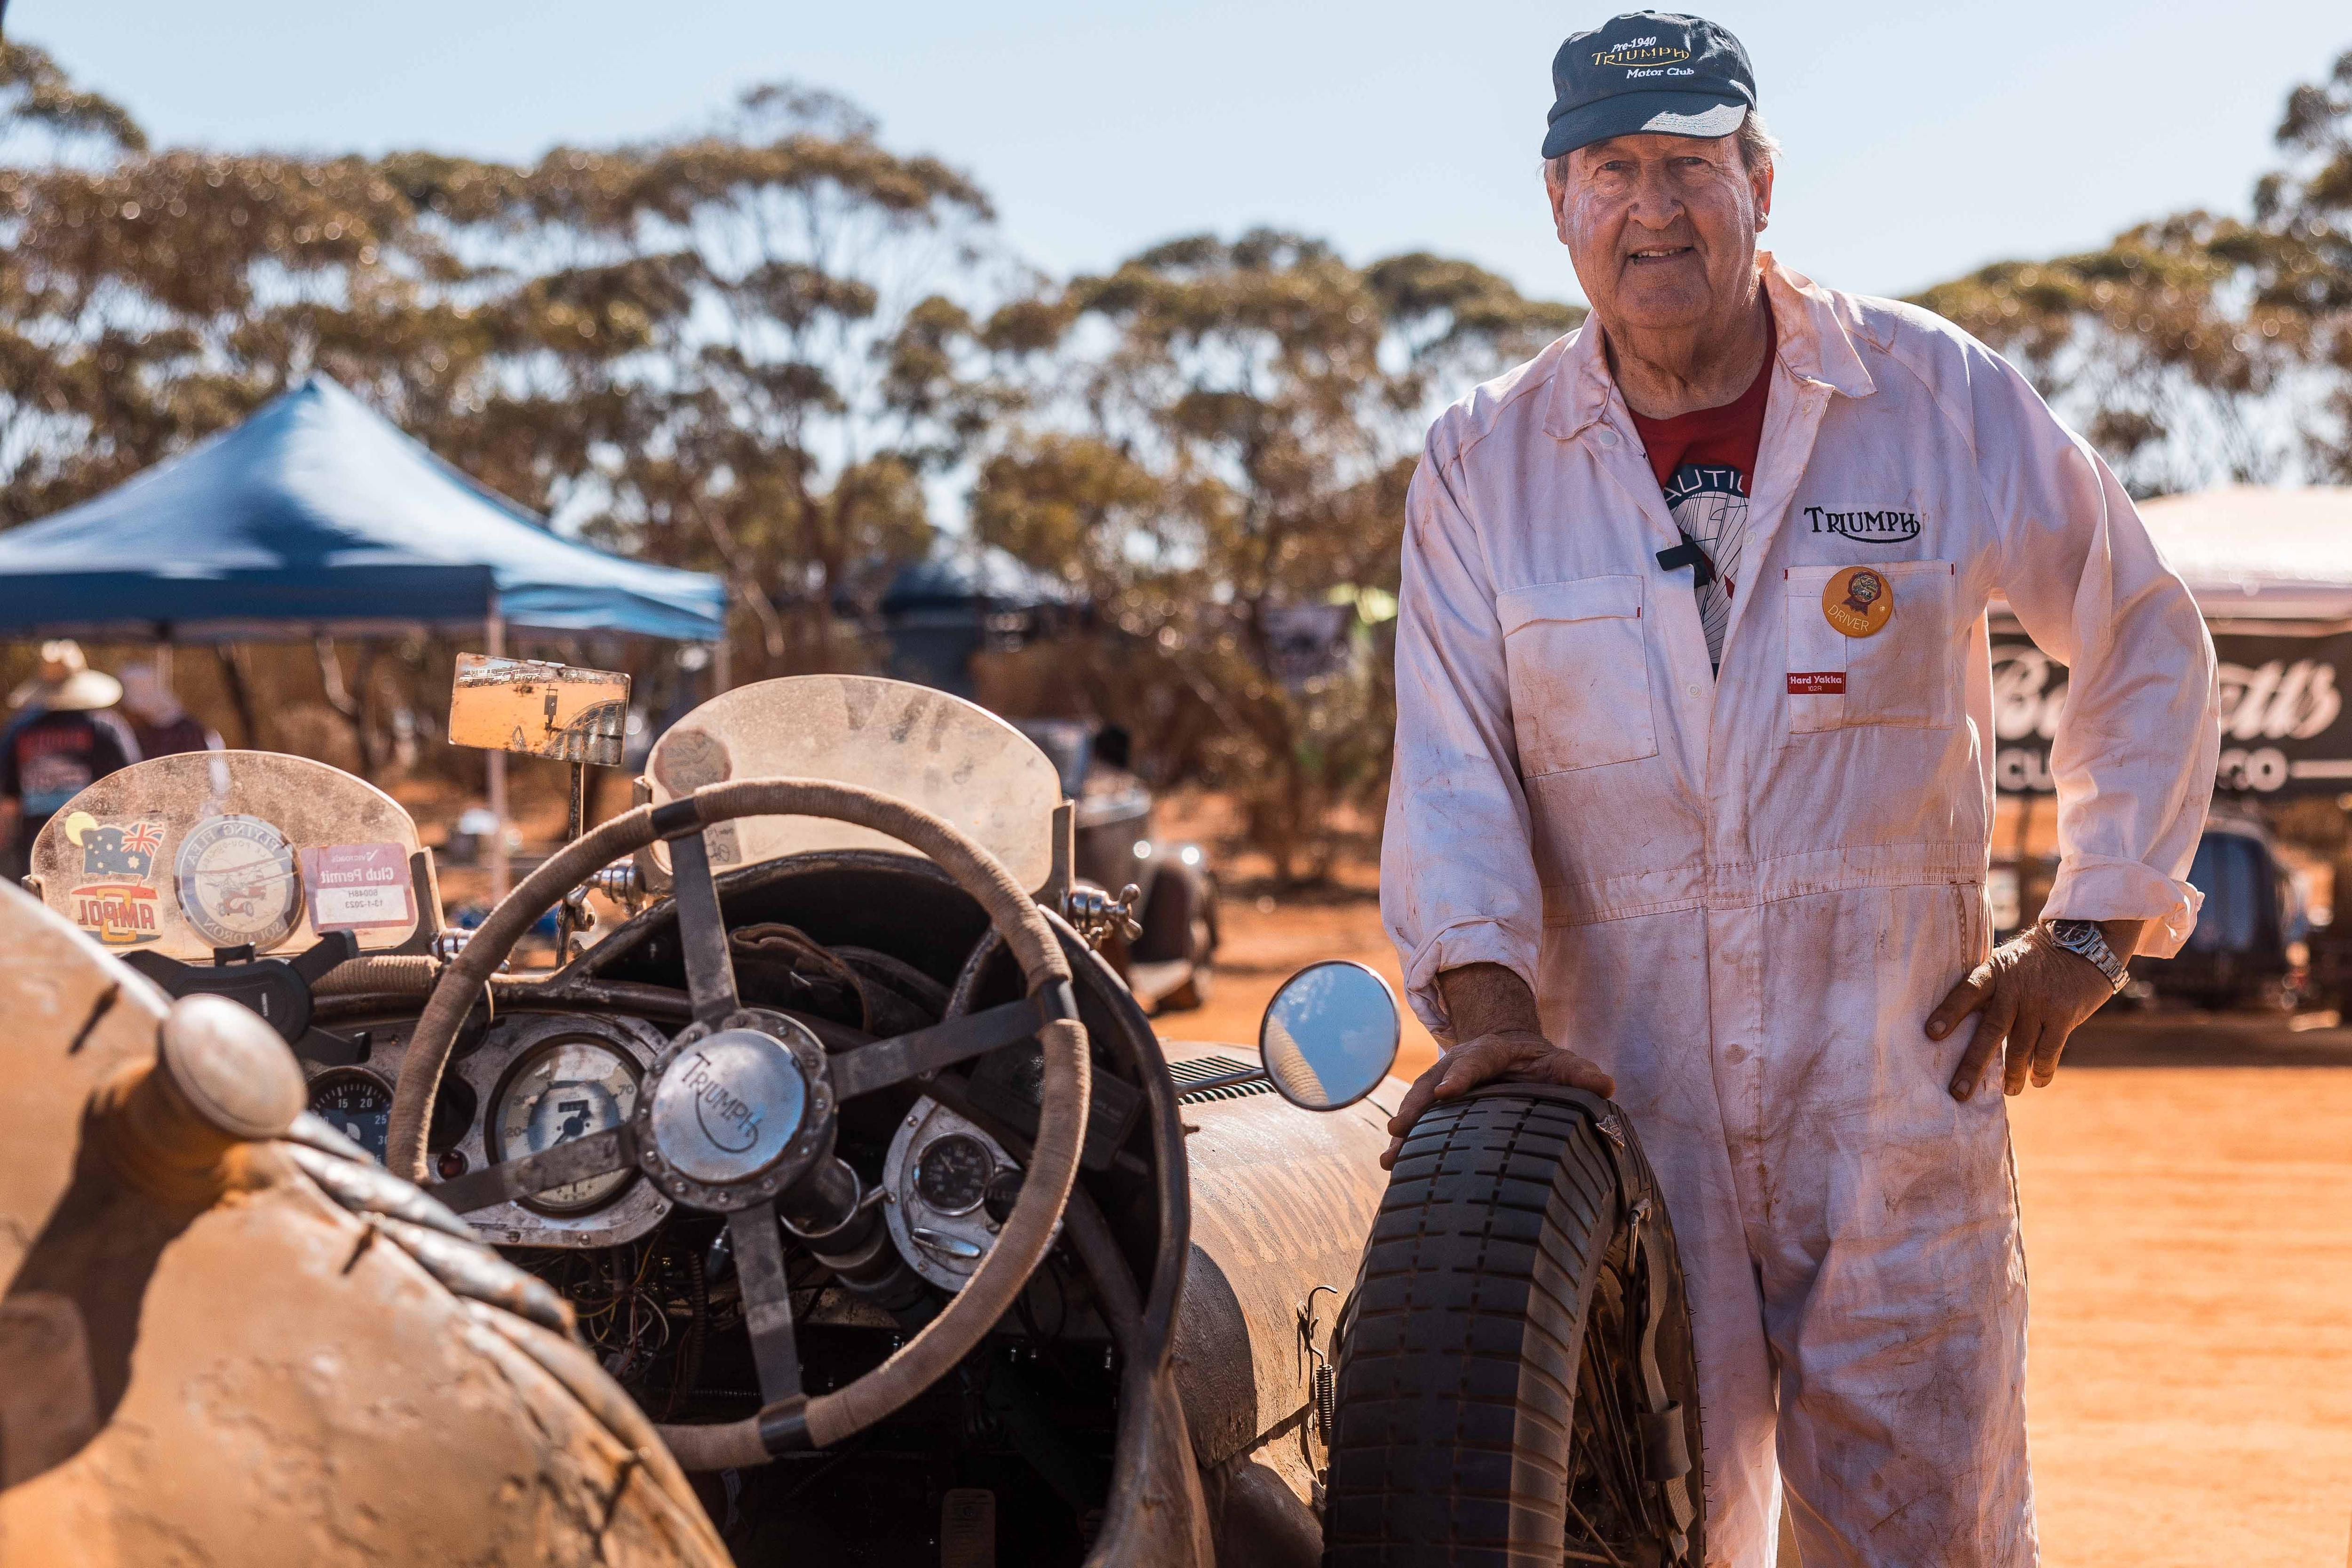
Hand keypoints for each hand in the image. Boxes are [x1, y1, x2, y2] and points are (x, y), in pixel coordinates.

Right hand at [1380, 1027, 1615, 1169]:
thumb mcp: (1561, 1063)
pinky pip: (1418, 1122)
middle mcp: (1457, 1066)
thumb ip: (1580, 1074)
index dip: (1459, 1077)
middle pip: (1431, 1084)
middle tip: (1399, 1128)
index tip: (1447, 1094)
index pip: (1473, 1063)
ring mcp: (1442, 1085)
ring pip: (1418, 1105)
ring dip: (1404, 1130)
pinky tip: (1392, 1167)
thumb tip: (1606, 1086)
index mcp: (1489, 1053)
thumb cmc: (1540, 1063)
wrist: (1512, 1053)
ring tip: (1388, 1158)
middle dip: (1415, 1107)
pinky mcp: (1436, 1106)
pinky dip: (1405, 1142)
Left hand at [1926, 920, 2137, 1099]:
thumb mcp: (2007, 963)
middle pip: (1989, 1031)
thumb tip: (1965, 1031)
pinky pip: (2048, 1051)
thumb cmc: (2036, 961)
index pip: (1966, 992)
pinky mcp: (2064, 1015)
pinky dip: (2041, 1070)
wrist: (2085, 942)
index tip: (1930, 1033)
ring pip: (2019, 1048)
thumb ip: (1990, 990)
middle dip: (1972, 1064)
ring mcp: (2040, 1003)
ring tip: (2008, 1091)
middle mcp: (2014, 988)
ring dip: (2011, 1075)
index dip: (1948, 1012)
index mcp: (1994, 972)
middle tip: (1958, 1092)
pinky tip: (2036, 1081)